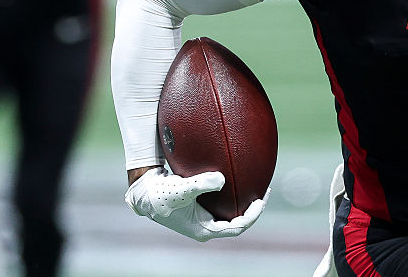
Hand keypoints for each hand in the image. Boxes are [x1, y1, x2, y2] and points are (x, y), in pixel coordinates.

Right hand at [124, 167, 268, 241]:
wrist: (143, 193)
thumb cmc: (160, 193)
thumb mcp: (181, 188)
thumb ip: (201, 184)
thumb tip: (222, 179)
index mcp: (204, 230)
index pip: (237, 227)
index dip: (253, 215)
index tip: (262, 198)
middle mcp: (205, 226)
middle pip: (237, 221)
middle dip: (252, 209)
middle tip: (265, 191)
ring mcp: (203, 218)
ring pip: (230, 213)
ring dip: (243, 201)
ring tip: (256, 185)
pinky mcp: (200, 208)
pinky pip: (221, 203)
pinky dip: (231, 193)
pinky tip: (236, 177)